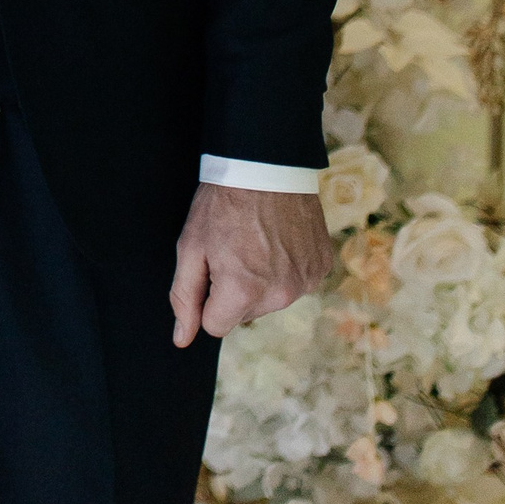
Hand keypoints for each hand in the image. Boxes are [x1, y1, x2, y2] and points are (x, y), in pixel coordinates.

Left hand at [170, 181, 333, 347]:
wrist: (266, 165)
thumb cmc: (222, 203)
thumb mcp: (191, 247)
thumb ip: (184, 298)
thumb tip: (182, 339)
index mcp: (243, 292)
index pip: (216, 326)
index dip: (208, 298)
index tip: (212, 268)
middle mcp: (280, 295)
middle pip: (245, 313)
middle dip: (235, 289)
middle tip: (234, 248)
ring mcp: (305, 282)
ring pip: (272, 299)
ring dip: (262, 279)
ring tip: (257, 239)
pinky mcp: (322, 267)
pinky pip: (297, 282)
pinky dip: (286, 266)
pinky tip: (279, 239)